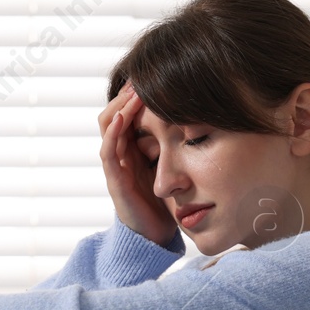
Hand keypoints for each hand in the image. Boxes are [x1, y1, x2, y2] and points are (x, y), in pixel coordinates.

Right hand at [99, 81, 177, 244]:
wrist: (157, 235)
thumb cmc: (167, 201)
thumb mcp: (174, 163)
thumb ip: (178, 142)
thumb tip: (201, 115)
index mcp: (133, 147)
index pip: (128, 110)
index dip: (136, 93)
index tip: (151, 74)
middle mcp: (121, 152)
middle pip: (115, 111)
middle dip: (126, 93)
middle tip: (141, 75)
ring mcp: (116, 165)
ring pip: (108, 125)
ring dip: (120, 105)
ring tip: (134, 89)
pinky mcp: (116, 180)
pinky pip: (108, 150)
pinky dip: (114, 131)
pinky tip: (124, 116)